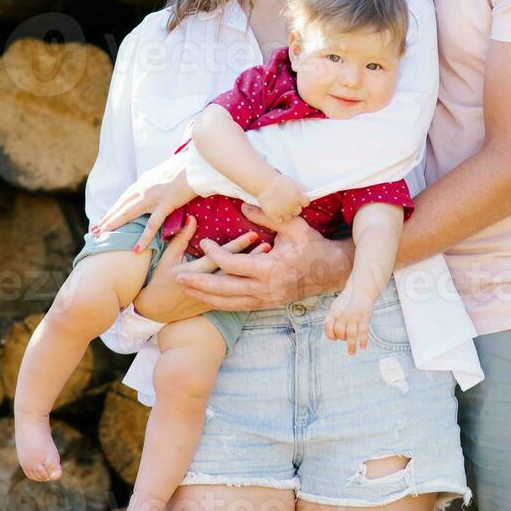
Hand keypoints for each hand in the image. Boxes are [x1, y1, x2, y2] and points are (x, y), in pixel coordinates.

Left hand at [91, 156, 196, 252]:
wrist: (198, 163)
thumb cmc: (187, 167)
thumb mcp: (167, 172)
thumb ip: (158, 181)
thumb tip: (155, 183)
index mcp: (145, 181)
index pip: (125, 197)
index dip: (114, 208)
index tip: (104, 217)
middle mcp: (145, 188)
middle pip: (121, 206)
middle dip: (107, 218)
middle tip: (94, 230)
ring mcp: (153, 196)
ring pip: (128, 213)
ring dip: (114, 224)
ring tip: (103, 235)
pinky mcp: (166, 203)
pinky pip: (152, 224)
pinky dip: (143, 237)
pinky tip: (136, 248)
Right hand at [132, 219, 264, 323]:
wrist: (155, 309)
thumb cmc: (159, 279)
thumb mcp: (168, 256)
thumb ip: (182, 238)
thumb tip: (193, 218)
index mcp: (193, 271)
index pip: (220, 257)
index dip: (237, 245)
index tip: (253, 233)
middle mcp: (204, 286)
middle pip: (233, 270)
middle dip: (252, 258)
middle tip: (270, 245)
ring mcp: (210, 299)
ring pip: (237, 285)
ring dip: (253, 273)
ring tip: (270, 259)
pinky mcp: (213, 307)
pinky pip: (234, 297)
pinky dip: (248, 287)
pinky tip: (261, 278)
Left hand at [176, 205, 352, 311]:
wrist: (331, 271)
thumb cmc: (312, 245)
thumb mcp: (294, 226)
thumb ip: (267, 216)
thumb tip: (243, 204)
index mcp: (271, 269)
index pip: (234, 264)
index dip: (215, 254)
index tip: (204, 243)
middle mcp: (266, 289)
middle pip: (225, 289)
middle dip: (200, 283)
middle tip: (179, 277)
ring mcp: (267, 300)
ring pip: (230, 302)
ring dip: (207, 296)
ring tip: (187, 290)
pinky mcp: (268, 304)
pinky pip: (240, 306)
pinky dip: (222, 303)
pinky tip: (208, 298)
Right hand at [256, 173, 307, 222]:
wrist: (264, 183)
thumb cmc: (277, 181)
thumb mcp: (292, 183)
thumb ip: (301, 189)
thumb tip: (310, 191)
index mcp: (299, 196)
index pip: (306, 203)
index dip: (301, 201)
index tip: (297, 199)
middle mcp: (293, 205)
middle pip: (297, 211)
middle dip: (293, 207)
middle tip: (286, 202)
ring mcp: (284, 211)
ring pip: (288, 217)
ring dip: (285, 213)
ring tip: (278, 206)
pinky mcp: (275, 215)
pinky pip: (279, 220)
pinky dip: (276, 217)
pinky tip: (273, 210)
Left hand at [324, 284, 374, 354]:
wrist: (361, 289)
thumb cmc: (348, 300)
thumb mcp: (336, 306)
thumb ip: (332, 319)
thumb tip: (330, 335)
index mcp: (334, 312)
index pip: (328, 326)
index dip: (330, 334)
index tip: (335, 339)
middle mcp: (343, 315)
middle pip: (339, 332)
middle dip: (342, 338)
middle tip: (346, 338)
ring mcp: (354, 316)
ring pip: (350, 335)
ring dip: (351, 346)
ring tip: (351, 353)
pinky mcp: (364, 318)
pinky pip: (363, 332)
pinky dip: (363, 340)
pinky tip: (363, 347)